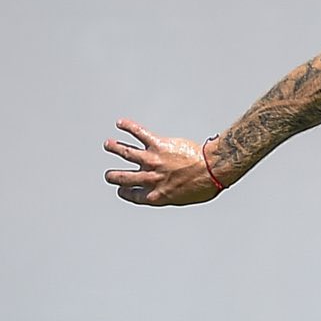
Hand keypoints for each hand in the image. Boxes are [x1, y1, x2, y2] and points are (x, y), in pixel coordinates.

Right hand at [102, 119, 221, 205]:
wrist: (212, 170)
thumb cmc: (204, 185)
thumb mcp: (184, 197)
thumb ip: (170, 193)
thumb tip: (169, 190)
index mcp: (156, 195)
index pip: (133, 195)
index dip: (125, 192)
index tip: (121, 189)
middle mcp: (150, 178)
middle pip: (123, 177)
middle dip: (113, 176)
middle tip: (109, 175)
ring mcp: (152, 160)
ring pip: (126, 152)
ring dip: (115, 147)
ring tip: (108, 144)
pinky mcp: (158, 144)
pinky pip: (139, 133)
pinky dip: (128, 126)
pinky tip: (121, 123)